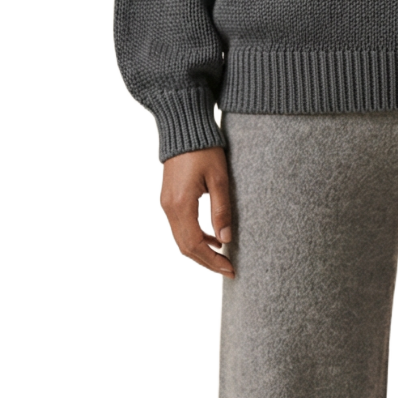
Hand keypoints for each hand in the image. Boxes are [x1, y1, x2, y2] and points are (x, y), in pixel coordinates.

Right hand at [160, 146, 233, 275]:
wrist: (184, 128)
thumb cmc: (205, 149)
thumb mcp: (219, 179)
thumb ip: (222, 211)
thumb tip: (226, 240)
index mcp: (181, 204)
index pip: (195, 244)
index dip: (212, 261)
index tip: (230, 269)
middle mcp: (169, 207)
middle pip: (185, 247)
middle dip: (207, 262)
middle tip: (229, 269)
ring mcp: (166, 204)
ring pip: (181, 239)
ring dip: (201, 252)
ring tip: (223, 258)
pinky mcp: (169, 199)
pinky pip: (180, 227)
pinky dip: (195, 238)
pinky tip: (213, 239)